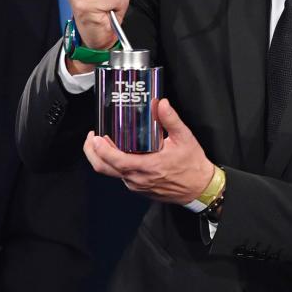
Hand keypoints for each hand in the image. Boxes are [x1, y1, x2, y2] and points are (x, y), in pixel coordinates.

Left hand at [82, 99, 214, 204]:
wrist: (200, 188)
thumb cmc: (192, 165)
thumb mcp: (185, 138)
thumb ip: (171, 120)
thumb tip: (161, 103)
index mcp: (147, 166)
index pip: (116, 160)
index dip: (101, 149)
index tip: (95, 137)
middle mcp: (138, 179)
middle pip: (104, 168)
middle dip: (92, 153)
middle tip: (92, 137)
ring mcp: (137, 185)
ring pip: (111, 172)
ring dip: (104, 158)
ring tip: (104, 141)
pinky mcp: (139, 188)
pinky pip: (121, 176)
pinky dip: (115, 164)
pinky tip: (120, 151)